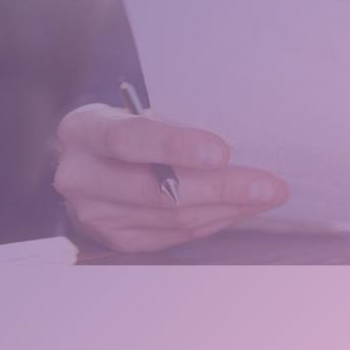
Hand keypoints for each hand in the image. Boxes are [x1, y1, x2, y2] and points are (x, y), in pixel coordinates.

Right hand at [54, 103, 287, 252]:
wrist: (88, 160)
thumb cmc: (127, 124)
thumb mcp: (136, 109)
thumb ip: (173, 121)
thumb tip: (240, 140)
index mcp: (83, 130)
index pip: (129, 140)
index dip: (176, 147)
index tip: (222, 152)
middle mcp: (79, 176)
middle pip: (157, 191)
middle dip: (221, 188)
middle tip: (269, 185)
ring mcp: (95, 215)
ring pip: (173, 218)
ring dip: (228, 208)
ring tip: (266, 195)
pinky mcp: (117, 240)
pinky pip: (176, 234)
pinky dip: (214, 221)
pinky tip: (240, 208)